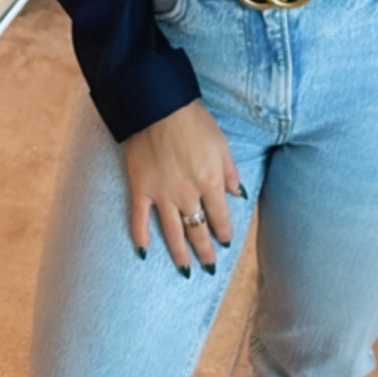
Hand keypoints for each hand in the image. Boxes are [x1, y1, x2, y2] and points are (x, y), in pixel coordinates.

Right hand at [123, 99, 243, 273]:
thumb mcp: (221, 143)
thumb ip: (230, 171)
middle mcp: (188, 194)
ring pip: (172, 231)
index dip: (224, 232)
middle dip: (205, 251)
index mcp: (211, 182)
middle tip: (210, 266)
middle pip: (198, 230)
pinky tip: (144, 251)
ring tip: (185, 270)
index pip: (220, 217)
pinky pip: (139, 218)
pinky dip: (140, 236)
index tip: (226, 242)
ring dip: (180, 253)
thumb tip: (238, 194)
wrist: (158, 106)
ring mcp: (162, 194)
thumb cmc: (194, 120)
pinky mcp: (141, 188)